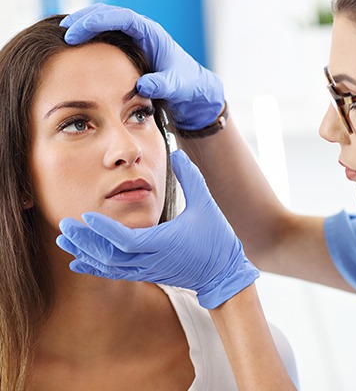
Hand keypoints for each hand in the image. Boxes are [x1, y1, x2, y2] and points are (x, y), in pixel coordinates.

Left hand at [57, 149, 258, 308]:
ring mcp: (147, 269)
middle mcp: (151, 260)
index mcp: (163, 243)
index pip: (125, 239)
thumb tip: (177, 153)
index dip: (103, 229)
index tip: (85, 215)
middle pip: (109, 255)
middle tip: (63, 226)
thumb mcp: (206, 204)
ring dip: (85, 252)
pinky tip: (77, 262)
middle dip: (85, 241)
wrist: (222, 274)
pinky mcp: (147, 273)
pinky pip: (115, 272)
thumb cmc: (216, 239)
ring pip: (109, 266)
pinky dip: (94, 266)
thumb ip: (190, 177)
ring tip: (64, 240)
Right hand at [60, 4, 223, 129]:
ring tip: (65, 35)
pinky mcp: (129, 48)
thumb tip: (141, 86)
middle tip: (65, 31)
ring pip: (105, 22)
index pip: (120, 17)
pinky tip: (79, 47)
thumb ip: (161, 85)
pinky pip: (107, 36)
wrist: (192, 90)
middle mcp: (141, 30)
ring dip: (85, 25)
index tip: (77, 31)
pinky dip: (92, 37)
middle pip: (108, 14)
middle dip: (85, 19)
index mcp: (151, 33)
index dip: (97, 21)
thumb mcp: (175, 86)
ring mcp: (134, 37)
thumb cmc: (185, 85)